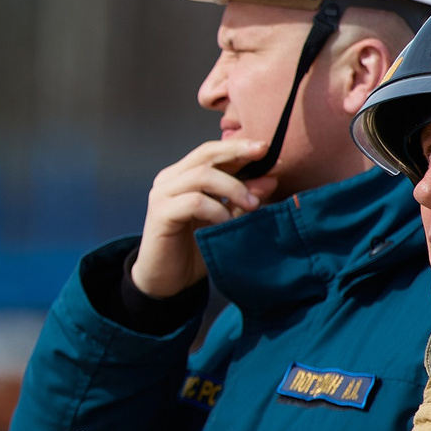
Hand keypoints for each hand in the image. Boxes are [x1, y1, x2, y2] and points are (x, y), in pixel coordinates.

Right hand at [130, 136, 278, 297]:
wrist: (167, 283)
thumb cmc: (195, 250)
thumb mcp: (227, 221)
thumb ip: (243, 200)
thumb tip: (270, 178)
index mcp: (184, 176)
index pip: (213, 151)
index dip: (241, 147)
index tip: (268, 150)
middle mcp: (170, 179)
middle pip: (207, 154)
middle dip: (238, 153)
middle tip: (265, 157)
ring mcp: (162, 195)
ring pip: (202, 175)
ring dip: (233, 187)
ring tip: (252, 205)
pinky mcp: (160, 214)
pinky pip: (194, 202)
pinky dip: (216, 209)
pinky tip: (226, 222)